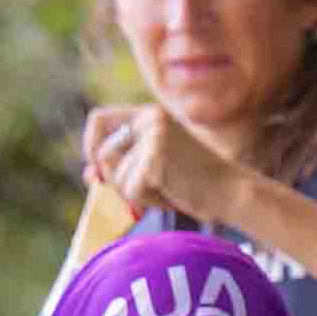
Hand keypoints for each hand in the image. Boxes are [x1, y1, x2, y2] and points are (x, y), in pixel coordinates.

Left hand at [83, 104, 249, 222]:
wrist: (228, 192)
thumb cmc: (190, 183)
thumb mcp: (150, 168)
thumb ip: (120, 166)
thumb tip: (88, 173)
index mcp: (149, 115)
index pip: (98, 118)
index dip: (91, 144)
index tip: (99, 167)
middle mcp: (151, 118)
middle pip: (102, 154)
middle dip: (114, 178)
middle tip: (146, 185)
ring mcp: (155, 136)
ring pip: (116, 177)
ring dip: (135, 193)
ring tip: (166, 187)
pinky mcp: (158, 157)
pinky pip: (131, 189)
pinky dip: (146, 200)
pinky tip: (170, 192)